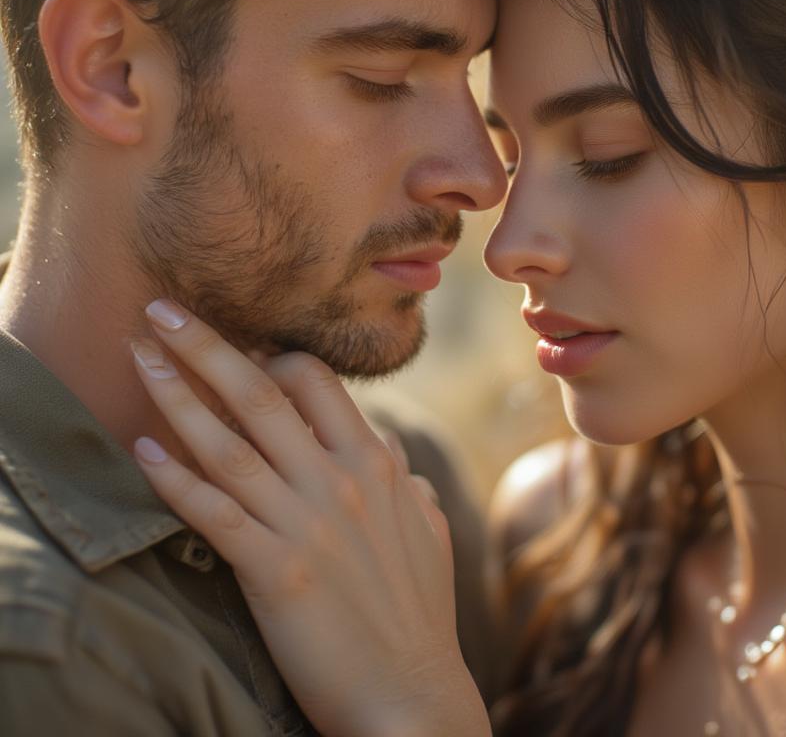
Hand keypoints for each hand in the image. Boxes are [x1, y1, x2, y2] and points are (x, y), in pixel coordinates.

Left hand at [129, 299, 490, 736]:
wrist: (411, 695)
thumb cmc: (419, 614)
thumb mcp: (429, 531)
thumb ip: (407, 484)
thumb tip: (394, 454)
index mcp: (376, 463)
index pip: (316, 383)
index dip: (268, 358)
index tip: (235, 347)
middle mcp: (339, 479)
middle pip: (262, 394)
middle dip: (206, 346)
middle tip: (162, 309)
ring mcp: (306, 522)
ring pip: (228, 442)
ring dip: (174, 394)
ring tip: (136, 356)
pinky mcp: (274, 570)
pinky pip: (212, 512)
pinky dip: (174, 478)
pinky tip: (142, 450)